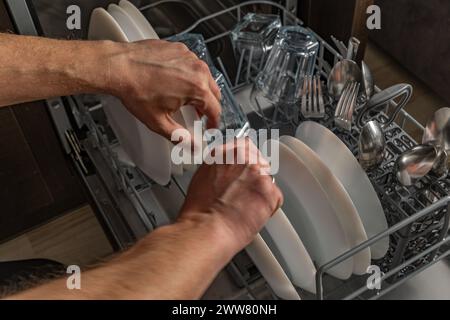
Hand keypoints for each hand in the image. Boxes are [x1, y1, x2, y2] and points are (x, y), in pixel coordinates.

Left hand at [105, 39, 221, 138]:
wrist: (119, 67)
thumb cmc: (135, 89)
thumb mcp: (158, 122)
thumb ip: (180, 137)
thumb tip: (191, 146)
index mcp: (196, 88)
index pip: (216, 110)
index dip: (214, 123)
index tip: (210, 126)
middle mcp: (197, 70)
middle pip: (214, 92)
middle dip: (208, 106)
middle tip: (198, 115)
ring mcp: (189, 57)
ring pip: (205, 76)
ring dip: (200, 89)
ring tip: (186, 99)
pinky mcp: (180, 49)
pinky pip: (192, 64)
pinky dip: (189, 74)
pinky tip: (175, 81)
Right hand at [178, 139, 283, 252]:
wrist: (206, 229)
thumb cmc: (200, 211)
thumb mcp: (203, 177)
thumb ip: (220, 167)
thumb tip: (227, 171)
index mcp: (224, 152)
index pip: (245, 146)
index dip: (246, 163)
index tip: (244, 172)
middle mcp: (243, 158)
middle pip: (260, 162)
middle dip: (255, 177)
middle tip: (243, 194)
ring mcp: (258, 174)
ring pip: (268, 180)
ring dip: (261, 192)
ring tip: (244, 207)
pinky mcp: (270, 192)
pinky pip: (276, 199)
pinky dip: (267, 209)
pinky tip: (252, 214)